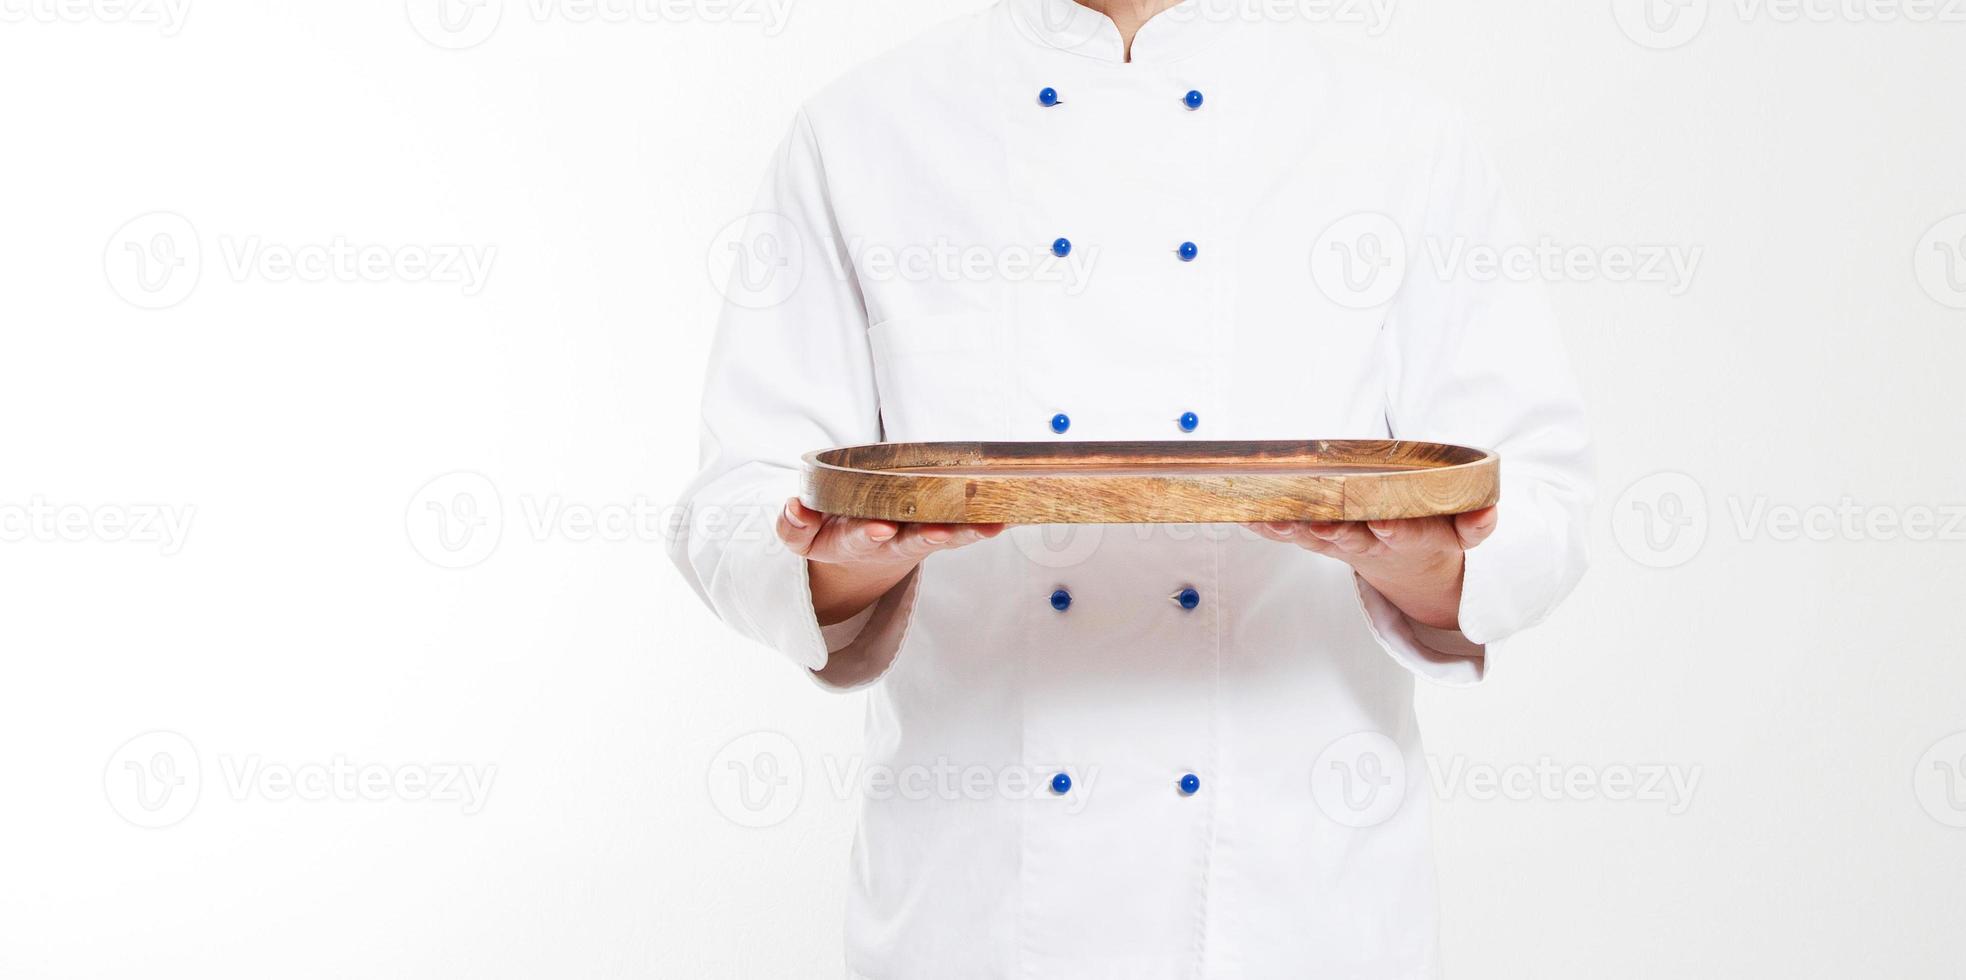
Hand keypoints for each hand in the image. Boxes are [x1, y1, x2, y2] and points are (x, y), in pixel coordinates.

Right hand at [776, 497, 1004, 624]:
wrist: (858, 560)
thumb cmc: (830, 536)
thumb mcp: (804, 539)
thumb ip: (794, 526)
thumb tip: (793, 507)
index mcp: (856, 541)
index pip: (861, 538)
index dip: (869, 533)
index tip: (879, 529)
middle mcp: (892, 542)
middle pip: (912, 541)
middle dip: (926, 537)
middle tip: (941, 533)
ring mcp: (918, 538)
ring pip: (946, 536)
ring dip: (968, 533)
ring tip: (990, 527)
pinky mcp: (939, 530)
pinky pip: (964, 528)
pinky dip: (983, 526)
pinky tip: (1006, 519)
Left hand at [1245, 506, 1497, 630]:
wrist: (1415, 575)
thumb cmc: (1435, 537)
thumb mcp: (1464, 535)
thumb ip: (1476, 524)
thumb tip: (1489, 511)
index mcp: (1413, 541)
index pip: (1405, 535)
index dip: (1396, 530)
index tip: (1385, 523)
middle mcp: (1375, 545)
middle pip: (1353, 540)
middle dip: (1337, 532)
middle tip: (1320, 524)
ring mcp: (1346, 546)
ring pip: (1318, 539)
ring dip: (1294, 530)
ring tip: (1272, 519)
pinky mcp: (1324, 543)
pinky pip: (1295, 536)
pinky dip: (1271, 528)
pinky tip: (1248, 517)